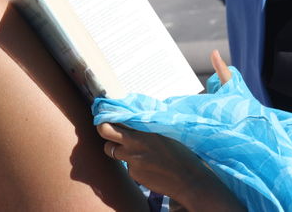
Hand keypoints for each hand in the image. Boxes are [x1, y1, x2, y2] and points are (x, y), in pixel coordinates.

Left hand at [97, 50, 243, 210]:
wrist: (189, 179)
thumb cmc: (182, 153)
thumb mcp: (167, 131)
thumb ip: (149, 123)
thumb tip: (137, 114)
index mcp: (145, 127)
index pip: (118, 115)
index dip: (109, 114)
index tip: (105, 111)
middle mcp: (135, 141)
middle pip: (105, 130)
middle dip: (102, 127)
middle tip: (104, 127)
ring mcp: (132, 158)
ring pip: (110, 149)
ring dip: (114, 148)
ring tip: (127, 148)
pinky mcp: (133, 172)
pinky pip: (125, 165)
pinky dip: (131, 164)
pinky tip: (146, 165)